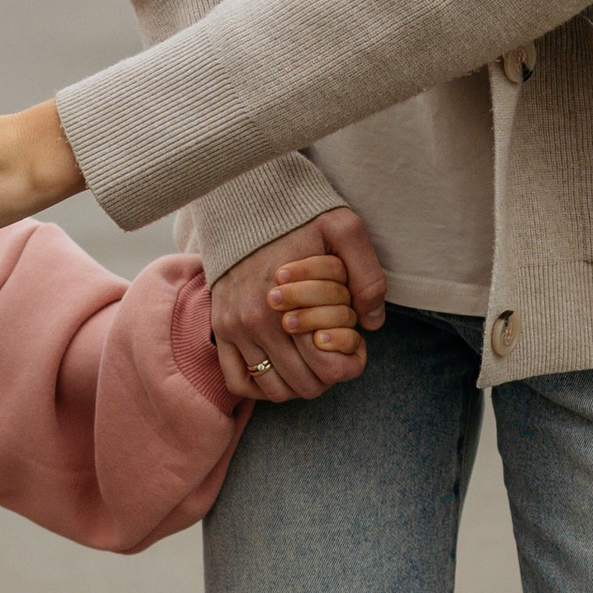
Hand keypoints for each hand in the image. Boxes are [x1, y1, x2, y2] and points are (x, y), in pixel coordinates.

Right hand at [211, 209, 386, 403]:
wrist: (245, 201)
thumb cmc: (299, 216)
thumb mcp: (345, 230)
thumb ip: (367, 275)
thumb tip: (372, 323)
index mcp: (291, 307)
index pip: (330, 369)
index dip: (352, 363)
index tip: (356, 343)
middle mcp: (257, 325)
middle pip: (305, 386)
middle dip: (328, 375)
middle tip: (334, 349)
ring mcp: (234, 329)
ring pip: (273, 391)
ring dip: (297, 383)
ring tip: (310, 358)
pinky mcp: (220, 329)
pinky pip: (237, 381)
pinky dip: (260, 386)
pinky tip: (281, 368)